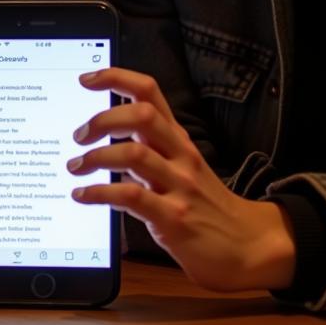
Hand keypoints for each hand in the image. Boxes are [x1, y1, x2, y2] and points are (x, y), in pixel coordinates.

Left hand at [67, 68, 295, 292]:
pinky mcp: (174, 218)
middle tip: (79, 135)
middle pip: (142, 114)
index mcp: (178, 139)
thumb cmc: (207, 207)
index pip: (149, 92)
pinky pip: (132, 197)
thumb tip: (109, 138)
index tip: (87, 78)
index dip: (116, 78)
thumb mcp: (181, 169)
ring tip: (76, 167)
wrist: (249, 246)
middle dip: (103, 118)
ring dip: (96, 157)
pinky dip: (100, 193)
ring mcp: (180, 185)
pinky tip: (83, 196)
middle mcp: (180, 155)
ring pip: (134, 153)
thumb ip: (150, 150)